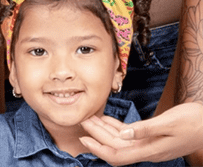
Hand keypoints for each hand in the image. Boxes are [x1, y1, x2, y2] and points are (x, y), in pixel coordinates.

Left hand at [80, 102, 202, 164]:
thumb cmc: (192, 122)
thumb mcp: (169, 122)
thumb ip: (146, 129)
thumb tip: (124, 134)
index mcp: (150, 149)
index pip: (118, 155)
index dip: (99, 149)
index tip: (84, 139)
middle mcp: (147, 150)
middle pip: (115, 147)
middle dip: (96, 135)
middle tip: (81, 121)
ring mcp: (149, 144)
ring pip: (120, 140)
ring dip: (103, 130)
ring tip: (89, 118)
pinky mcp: (151, 137)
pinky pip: (128, 134)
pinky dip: (115, 126)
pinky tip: (105, 118)